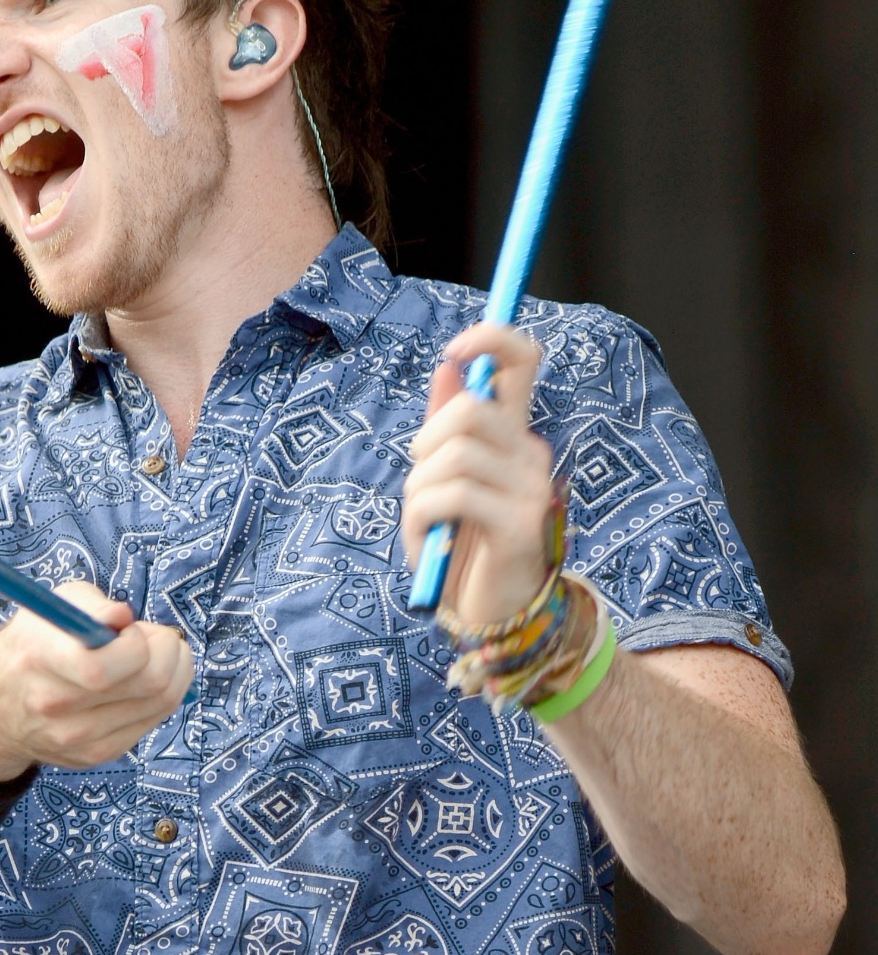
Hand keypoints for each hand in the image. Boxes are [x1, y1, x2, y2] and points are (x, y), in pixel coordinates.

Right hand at [0, 581, 194, 782]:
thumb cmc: (32, 644)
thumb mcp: (53, 607)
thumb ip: (91, 605)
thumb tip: (123, 617)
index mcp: (40, 660)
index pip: (104, 667)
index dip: (136, 641)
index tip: (129, 627)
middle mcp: (56, 705)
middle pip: (150, 685)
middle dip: (169, 651)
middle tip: (157, 637)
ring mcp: (78, 738)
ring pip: (161, 703)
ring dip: (173, 671)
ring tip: (151, 655)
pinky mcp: (95, 754)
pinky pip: (152, 722)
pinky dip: (159, 697)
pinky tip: (140, 682)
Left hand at [402, 321, 553, 625]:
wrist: (493, 615)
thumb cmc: (465, 545)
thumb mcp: (448, 479)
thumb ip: (448, 426)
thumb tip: (448, 367)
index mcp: (516, 437)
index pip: (524, 362)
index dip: (491, 339)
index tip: (454, 351)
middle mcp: (533, 456)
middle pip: (470, 409)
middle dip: (426, 440)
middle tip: (420, 475)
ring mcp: (532, 491)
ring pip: (455, 455)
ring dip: (419, 487)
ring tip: (424, 517)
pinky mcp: (520, 527)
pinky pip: (453, 496)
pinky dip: (422, 515)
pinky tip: (425, 538)